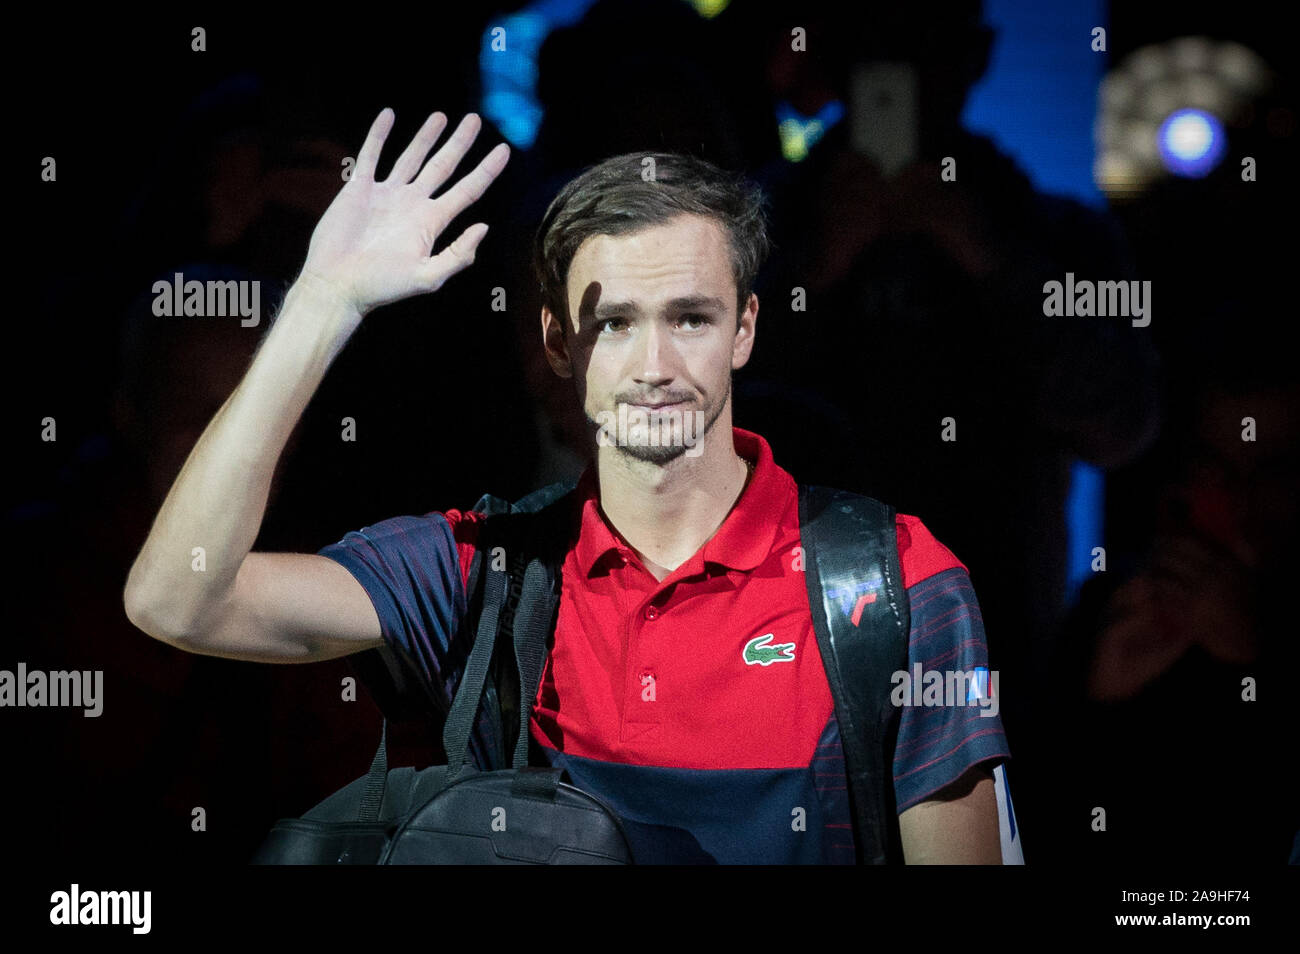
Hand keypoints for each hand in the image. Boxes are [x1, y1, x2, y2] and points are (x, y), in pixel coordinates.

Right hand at [299, 108, 509, 314]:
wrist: (338, 284)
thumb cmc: (382, 287)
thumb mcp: (428, 277)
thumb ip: (458, 254)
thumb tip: (484, 227)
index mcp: (431, 223)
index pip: (467, 191)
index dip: (486, 171)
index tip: (504, 150)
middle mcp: (413, 205)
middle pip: (443, 167)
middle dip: (460, 144)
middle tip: (476, 120)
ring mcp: (387, 195)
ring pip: (411, 158)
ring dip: (426, 137)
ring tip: (442, 116)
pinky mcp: (360, 190)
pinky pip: (371, 155)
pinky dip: (379, 135)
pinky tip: (389, 115)